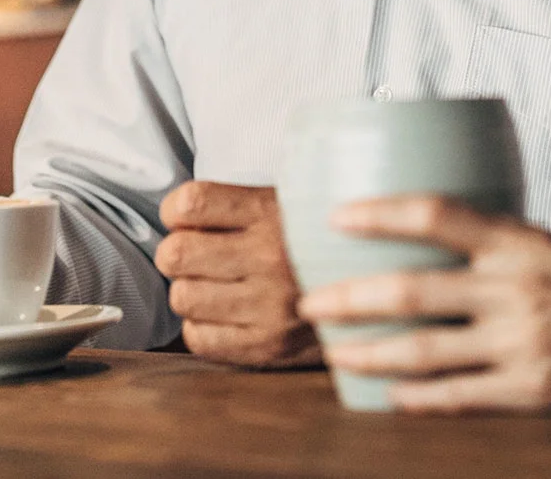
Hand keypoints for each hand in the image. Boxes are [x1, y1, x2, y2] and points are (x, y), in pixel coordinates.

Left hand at [155, 181, 319, 368]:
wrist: (376, 287)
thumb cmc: (315, 243)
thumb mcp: (288, 203)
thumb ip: (237, 204)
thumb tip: (177, 214)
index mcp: (272, 214)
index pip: (190, 204)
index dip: (174, 210)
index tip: (185, 218)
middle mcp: (270, 259)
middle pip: (176, 254)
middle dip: (177, 253)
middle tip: (196, 256)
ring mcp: (269, 308)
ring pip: (182, 298)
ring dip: (191, 291)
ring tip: (216, 286)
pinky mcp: (268, 347)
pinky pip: (198, 338)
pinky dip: (202, 326)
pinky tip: (225, 314)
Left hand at [297, 196, 550, 412]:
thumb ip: (505, 247)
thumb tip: (443, 239)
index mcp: (523, 244)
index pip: (436, 214)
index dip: (380, 214)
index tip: (337, 215)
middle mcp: (517, 291)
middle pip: (410, 290)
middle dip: (347, 298)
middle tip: (309, 301)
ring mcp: (524, 346)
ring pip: (421, 351)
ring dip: (366, 353)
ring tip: (334, 353)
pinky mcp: (534, 391)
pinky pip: (457, 398)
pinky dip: (415, 398)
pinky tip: (388, 397)